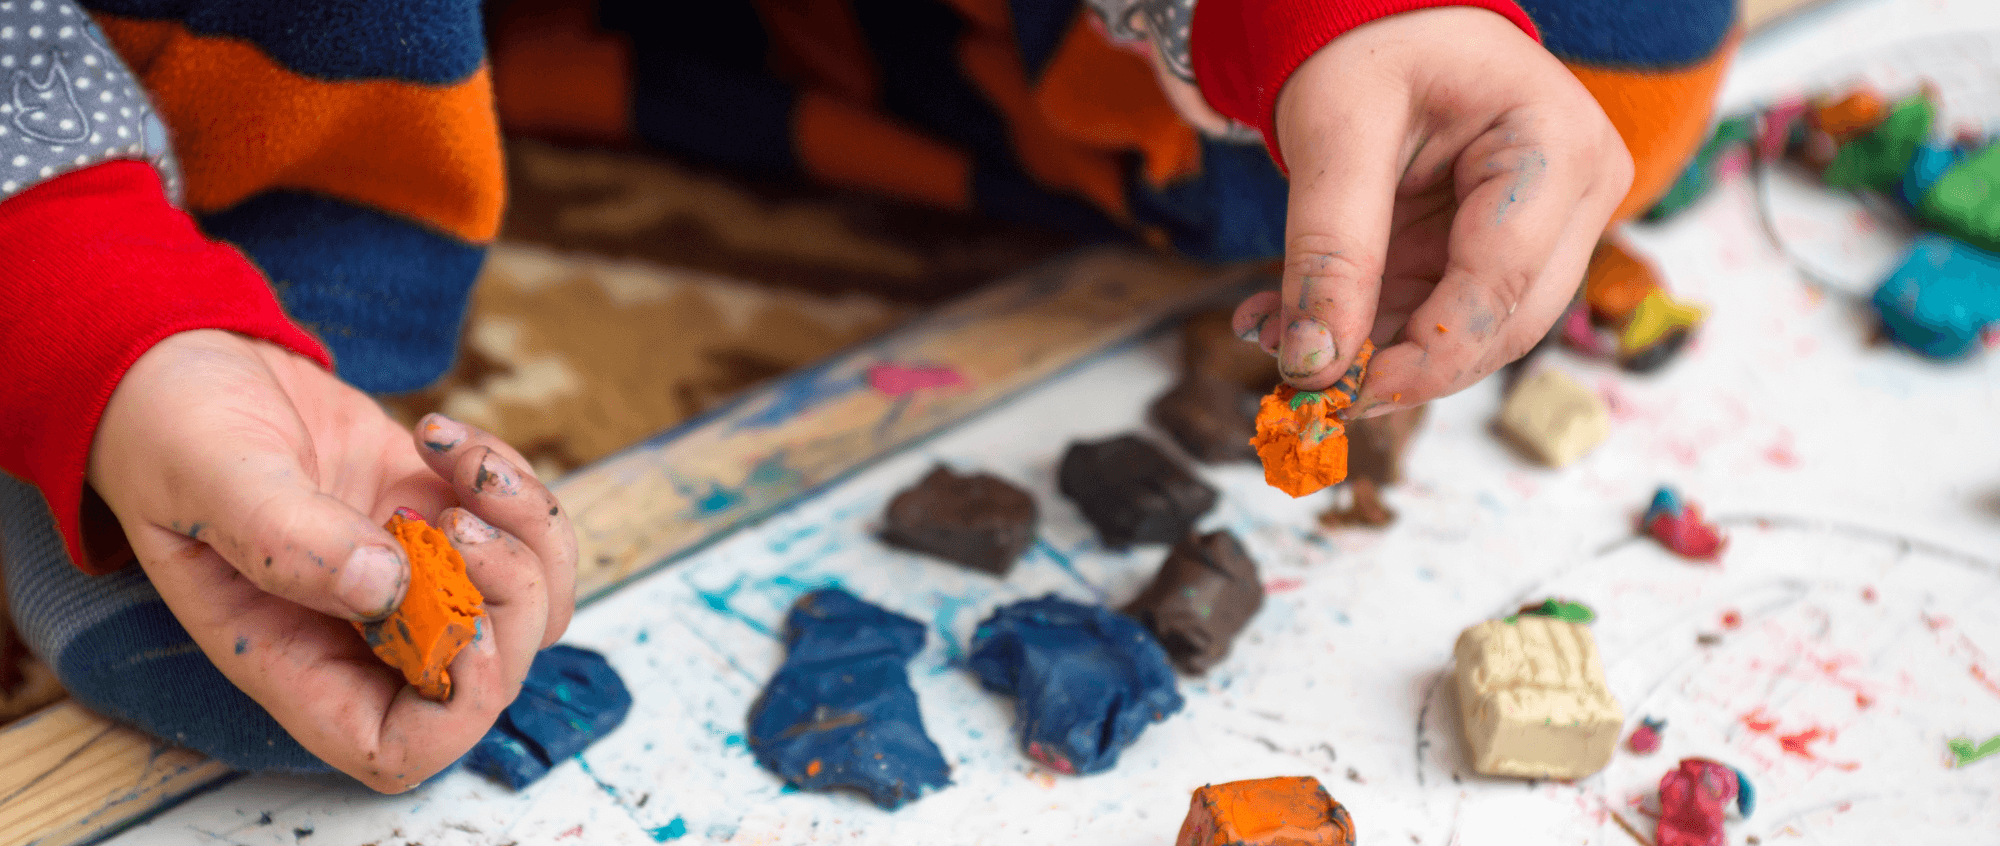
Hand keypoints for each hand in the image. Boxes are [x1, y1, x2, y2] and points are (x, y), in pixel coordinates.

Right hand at [87, 329, 576, 790]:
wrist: (187, 369)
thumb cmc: (171, 432)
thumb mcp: (206, 474)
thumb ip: (284, 537)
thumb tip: (386, 586)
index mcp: (291, 659)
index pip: (400, 748)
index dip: (460, 707)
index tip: (465, 621)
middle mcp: (360, 635)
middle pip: (492, 673)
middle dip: (508, 594)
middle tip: (454, 516)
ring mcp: (412, 580)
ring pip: (531, 606)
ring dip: (529, 534)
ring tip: (461, 464)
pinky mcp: (440, 520)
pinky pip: (526, 535)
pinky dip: (517, 485)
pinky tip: (443, 438)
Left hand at [1232, 7, 1631, 414]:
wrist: (1381, 28)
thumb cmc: (1371, 50)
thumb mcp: (1337, 134)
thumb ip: (1329, 249)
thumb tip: (1312, 364)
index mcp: (1559, 147)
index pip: (1501, 283)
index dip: (1426, 354)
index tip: (1343, 393)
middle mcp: (1578, 196)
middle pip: (1500, 325)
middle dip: (1399, 367)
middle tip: (1305, 389)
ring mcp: (1548, 230)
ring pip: (1469, 336)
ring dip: (1370, 353)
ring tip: (1276, 338)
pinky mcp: (1500, 255)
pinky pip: (1439, 318)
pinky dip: (1366, 331)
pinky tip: (1294, 324)